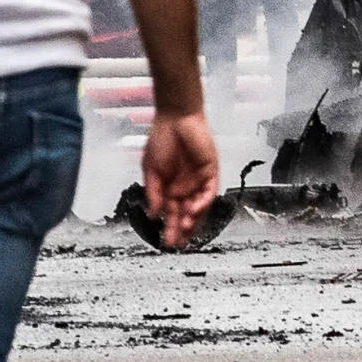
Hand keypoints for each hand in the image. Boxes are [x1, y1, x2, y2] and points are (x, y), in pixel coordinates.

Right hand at [141, 110, 220, 249]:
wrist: (176, 117)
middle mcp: (185, 187)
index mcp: (170, 188)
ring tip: (184, 230)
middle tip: (176, 243)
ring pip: (199, 207)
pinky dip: (202, 203)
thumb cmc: (161, 138)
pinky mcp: (210, 172)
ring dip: (192, 220)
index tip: (165, 242)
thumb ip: (153, 193)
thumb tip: (153, 214)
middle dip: (181, 230)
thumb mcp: (150, 170)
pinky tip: (193, 211)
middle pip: (186, 215)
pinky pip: (209, 192)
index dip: (169, 228)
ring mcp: (198, 181)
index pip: (172, 214)